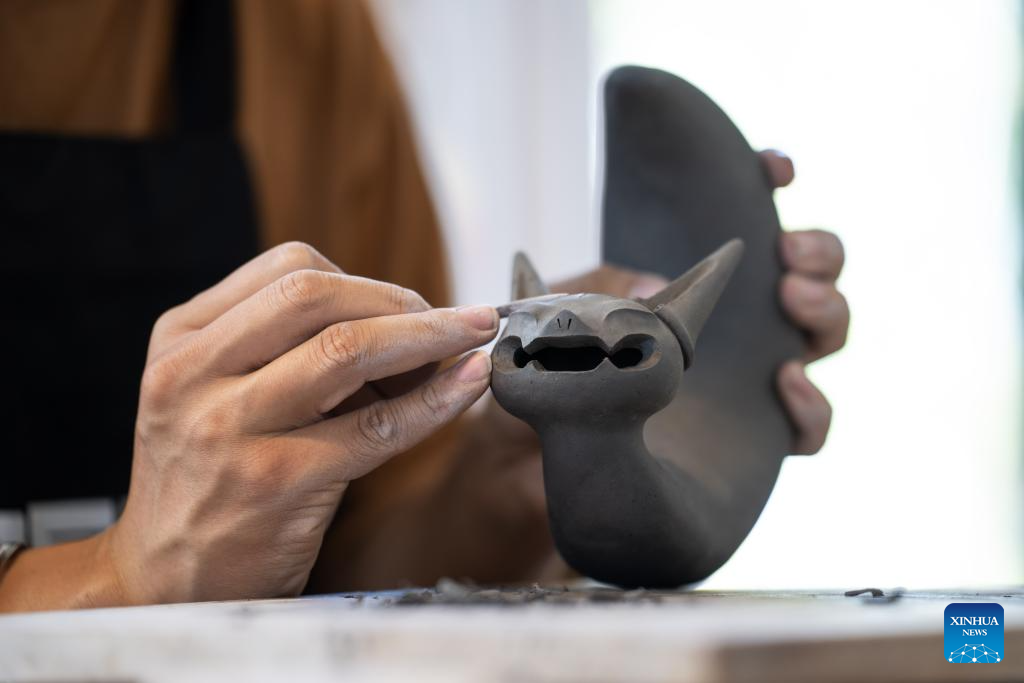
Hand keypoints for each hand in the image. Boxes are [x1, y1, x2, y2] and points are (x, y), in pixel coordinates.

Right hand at [23, 242, 496, 607]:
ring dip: (430, 335)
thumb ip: (286, 351)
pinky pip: (375, 428)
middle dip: (402, 300)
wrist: (165, 579)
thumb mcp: (217, 395)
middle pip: (316, 295)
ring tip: (476, 334)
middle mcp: (194, 374)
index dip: (365, 281)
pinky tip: (468, 384)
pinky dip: (434, 401)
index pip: (288, 269)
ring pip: (348, 350)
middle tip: (455, 320)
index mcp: (181, 339)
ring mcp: (228, 427)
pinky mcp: (273, 481)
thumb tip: (406, 326)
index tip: (410, 305)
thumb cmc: (212, 480)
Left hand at [545, 151, 847, 456]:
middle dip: (819, 252)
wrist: (550, 474)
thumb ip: (587, 289)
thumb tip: (652, 287)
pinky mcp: (762, 441)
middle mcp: (738, 325)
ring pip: (828, 335)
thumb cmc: (551, 389)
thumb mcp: (553, 324)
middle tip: (788, 255)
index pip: (753, 218)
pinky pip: (812, 427)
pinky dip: (812, 405)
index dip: (774, 181)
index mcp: (697, 283)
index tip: (772, 170)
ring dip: (827, 310)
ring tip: (793, 301)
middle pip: (816, 273)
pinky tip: (785, 384)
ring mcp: (756, 381)